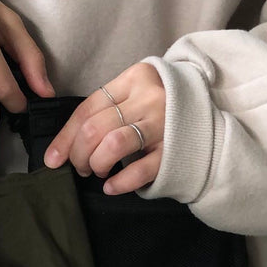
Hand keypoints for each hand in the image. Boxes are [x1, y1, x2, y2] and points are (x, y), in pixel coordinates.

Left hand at [42, 62, 165, 194]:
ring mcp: (165, 125)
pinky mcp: (176, 151)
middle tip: (80, 166)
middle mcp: (149, 99)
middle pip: (96, 128)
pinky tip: (111, 187)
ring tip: (96, 171)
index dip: (66, 137)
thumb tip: (61, 148)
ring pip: (113, 145)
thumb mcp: (135, 95)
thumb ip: (104, 111)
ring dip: (96, 164)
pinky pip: (139, 170)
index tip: (54, 158)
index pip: (88, 108)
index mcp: (134, 79)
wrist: (212, 113)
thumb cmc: (162, 107)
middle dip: (79, 154)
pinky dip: (119, 182)